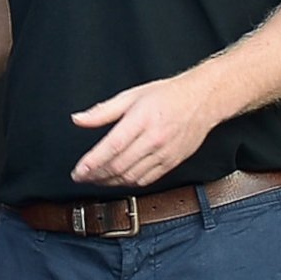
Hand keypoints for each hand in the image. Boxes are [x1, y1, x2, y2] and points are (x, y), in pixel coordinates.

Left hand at [69, 73, 221, 187]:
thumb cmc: (167, 96)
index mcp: (141, 120)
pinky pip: (147, 180)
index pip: (112, 147)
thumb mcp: (130, 96)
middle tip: (81, 176)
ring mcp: (164, 153)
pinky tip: (117, 179)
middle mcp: (154, 139)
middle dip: (96, 175)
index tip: (78, 171)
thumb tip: (78, 119)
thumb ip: (102, 111)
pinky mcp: (172, 163)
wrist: (202, 100)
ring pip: (131, 176)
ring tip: (95, 179)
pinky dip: (129, 183)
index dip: (92, 163)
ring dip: (110, 182)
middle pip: (119, 165)